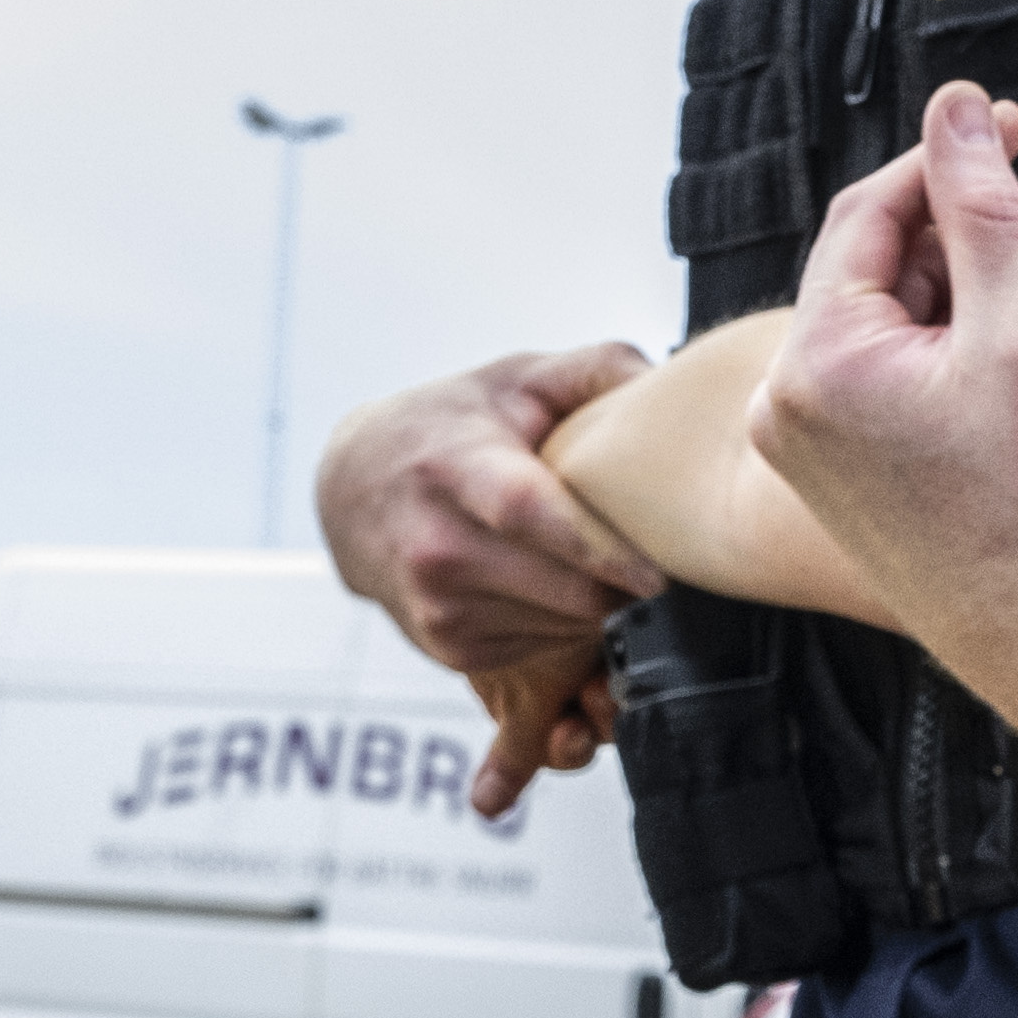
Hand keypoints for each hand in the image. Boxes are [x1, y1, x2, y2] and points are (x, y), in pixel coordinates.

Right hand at [317, 348, 668, 815]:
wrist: (354, 491)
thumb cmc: (447, 430)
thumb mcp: (513, 381)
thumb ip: (593, 369)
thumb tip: (663, 380)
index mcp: (454, 469)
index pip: (527, 514)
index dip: (595, 548)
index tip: (653, 571)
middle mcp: (437, 547)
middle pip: (566, 590)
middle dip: (621, 580)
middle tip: (642, 552)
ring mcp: (439, 606)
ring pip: (567, 625)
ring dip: (595, 601)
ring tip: (579, 557)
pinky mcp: (450, 648)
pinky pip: (544, 646)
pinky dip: (562, 620)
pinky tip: (542, 581)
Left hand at [750, 84, 1017, 754]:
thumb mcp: (1017, 335)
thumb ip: (982, 208)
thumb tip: (959, 108)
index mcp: (815, 365)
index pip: (870, 211)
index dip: (946, 162)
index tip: (1007, 127)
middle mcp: (792, 406)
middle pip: (896, 271)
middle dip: (994, 261)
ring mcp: (814, 447)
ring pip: (913, 326)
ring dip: (1002, 315)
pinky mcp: (849, 476)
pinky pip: (909, 383)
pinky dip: (980, 366)